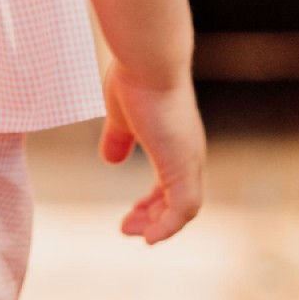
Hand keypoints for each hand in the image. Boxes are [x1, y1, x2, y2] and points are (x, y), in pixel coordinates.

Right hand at [99, 58, 204, 242]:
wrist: (149, 62)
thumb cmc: (135, 79)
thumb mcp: (121, 117)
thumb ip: (118, 138)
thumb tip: (109, 159)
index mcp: (176, 141)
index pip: (173, 181)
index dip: (153, 201)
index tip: (131, 213)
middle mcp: (189, 152)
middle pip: (180, 198)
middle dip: (154, 216)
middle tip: (127, 228)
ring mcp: (189, 159)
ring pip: (184, 207)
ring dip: (159, 225)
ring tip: (133, 232)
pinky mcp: (183, 165)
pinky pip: (183, 208)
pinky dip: (168, 227)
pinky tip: (150, 237)